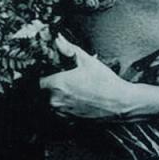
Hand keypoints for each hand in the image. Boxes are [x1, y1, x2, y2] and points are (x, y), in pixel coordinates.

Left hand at [40, 34, 154, 121]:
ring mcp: (62, 113)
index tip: (48, 73)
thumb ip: (69, 49)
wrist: (121, 103)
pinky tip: (75, 100)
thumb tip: (58, 39)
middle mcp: (56, 101)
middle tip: (59, 80)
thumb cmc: (105, 81)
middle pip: (41, 94)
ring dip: (54, 98)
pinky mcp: (70, 121)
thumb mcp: (87, 61)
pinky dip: (63, 107)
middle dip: (48, 87)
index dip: (42, 76)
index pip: (37, 81)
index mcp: (58, 85)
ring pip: (49, 104)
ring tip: (69, 90)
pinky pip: (59, 114)